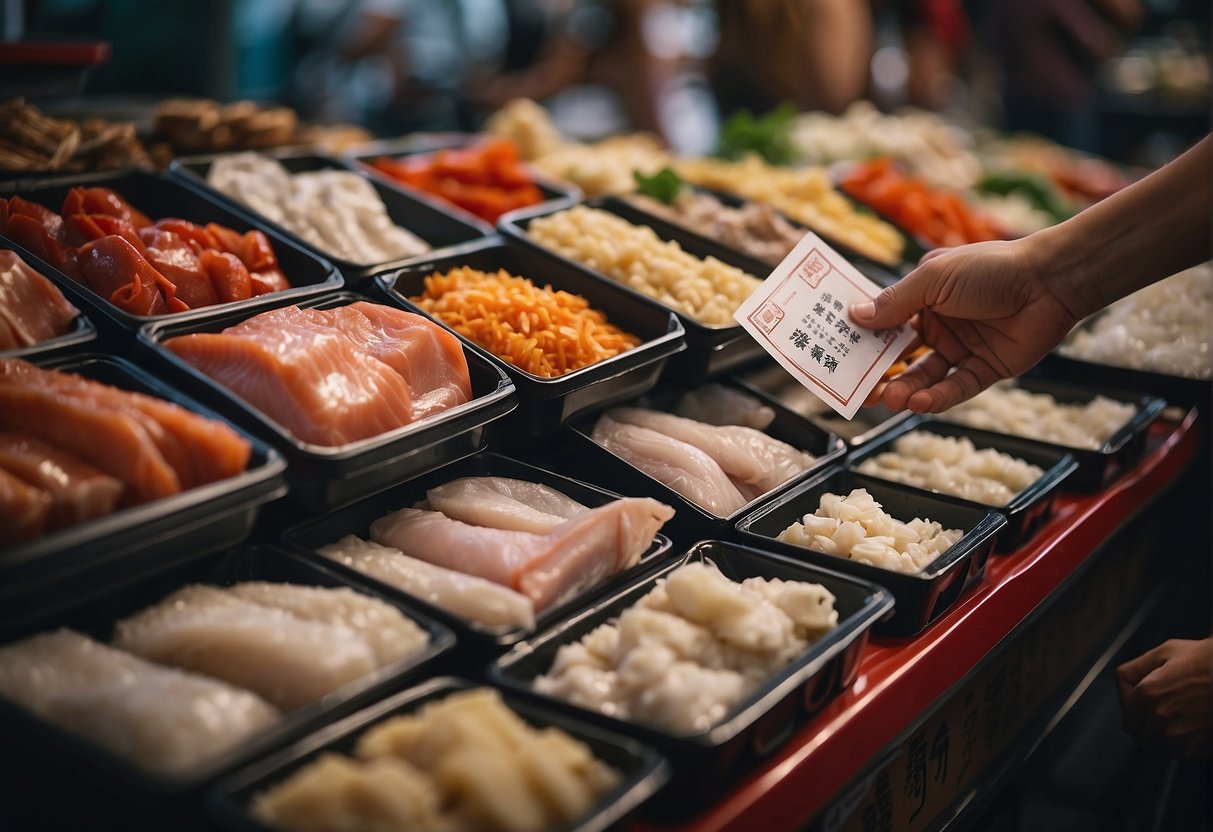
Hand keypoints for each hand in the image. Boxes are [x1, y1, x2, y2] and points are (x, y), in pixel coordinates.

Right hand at [849, 239, 1080, 412]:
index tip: (836, 352)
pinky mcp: (985, 369)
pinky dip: (936, 398)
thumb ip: (895, 302)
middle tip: (857, 389)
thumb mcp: (933, 279)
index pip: (884, 323)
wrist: (1050, 281)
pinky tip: (918, 403)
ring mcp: (962, 348)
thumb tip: (854, 316)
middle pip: (900, 355)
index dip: (862, 338)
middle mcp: (939, 324)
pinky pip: (955, 388)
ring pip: (924, 376)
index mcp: (923, 298)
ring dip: (905, 389)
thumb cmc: (990, 268)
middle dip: (878, 373)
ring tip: (888, 399)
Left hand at [1116, 637, 1212, 757]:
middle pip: (1141, 738)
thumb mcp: (1166, 652)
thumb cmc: (1205, 660)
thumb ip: (1134, 669)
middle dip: (1148, 728)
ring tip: (1183, 716)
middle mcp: (1160, 720)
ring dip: (1166, 737)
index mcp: (1148, 694)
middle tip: (1164, 711)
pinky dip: (1187, 742)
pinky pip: (1183, 752)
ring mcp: (1181, 738)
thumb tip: (1121, 687)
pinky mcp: (1200, 750)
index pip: (1128, 721)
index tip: (1146, 706)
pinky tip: (1198, 723)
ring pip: (1162, 748)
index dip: (1134, 714)